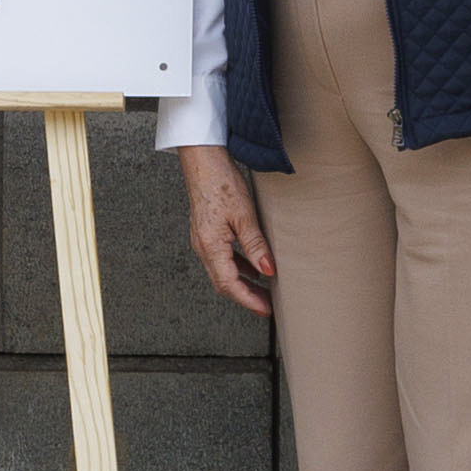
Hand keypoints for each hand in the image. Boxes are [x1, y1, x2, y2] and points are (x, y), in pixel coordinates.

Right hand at [176, 147, 276, 316]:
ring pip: (222, 271)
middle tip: (267, 305)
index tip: (265, 310)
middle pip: (223, 282)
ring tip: (263, 289)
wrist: (202, 160)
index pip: (229, 284)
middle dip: (246, 296)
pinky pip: (221, 258)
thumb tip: (267, 270)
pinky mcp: (206, 232)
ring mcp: (203, 240)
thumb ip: (255, 245)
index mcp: (210, 245)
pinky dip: (237, 267)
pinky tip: (251, 266)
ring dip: (242, 283)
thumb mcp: (244, 215)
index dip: (248, 300)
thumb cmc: (220, 182)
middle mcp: (202, 247)